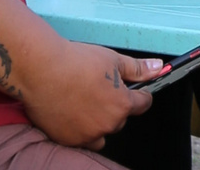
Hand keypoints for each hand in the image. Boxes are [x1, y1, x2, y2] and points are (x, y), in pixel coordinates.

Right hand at [19, 42, 157, 148]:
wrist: (41, 69)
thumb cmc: (74, 62)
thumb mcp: (112, 59)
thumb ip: (137, 68)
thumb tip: (158, 67)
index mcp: (122, 104)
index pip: (142, 103)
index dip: (139, 94)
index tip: (135, 90)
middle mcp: (108, 124)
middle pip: (120, 118)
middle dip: (114, 106)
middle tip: (97, 88)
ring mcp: (88, 134)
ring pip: (102, 132)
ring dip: (98, 122)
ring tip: (84, 102)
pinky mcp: (69, 140)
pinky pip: (82, 139)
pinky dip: (80, 129)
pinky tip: (71, 111)